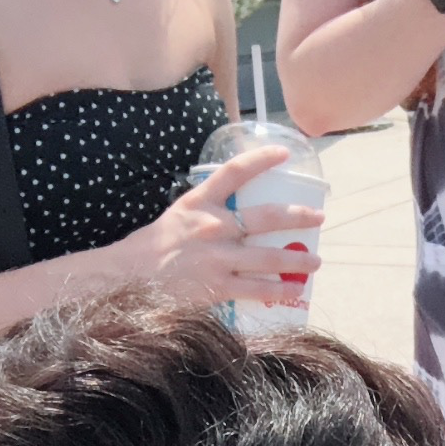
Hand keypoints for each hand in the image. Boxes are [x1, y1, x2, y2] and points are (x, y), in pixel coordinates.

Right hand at [119, 146, 321, 307]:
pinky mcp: (218, 286)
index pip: (234, 172)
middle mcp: (212, 226)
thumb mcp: (176, 219)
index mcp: (199, 203)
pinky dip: (279, 291)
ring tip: (316, 262)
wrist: (125, 278)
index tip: (285, 153)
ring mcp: (217, 257)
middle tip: (318, 217)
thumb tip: (230, 221)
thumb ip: (204, 217)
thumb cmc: (148, 250)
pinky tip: (295, 291)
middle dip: (298, 217)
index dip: (262, 160)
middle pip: (265, 217)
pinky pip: (257, 289)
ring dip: (298, 260)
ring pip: (269, 257)